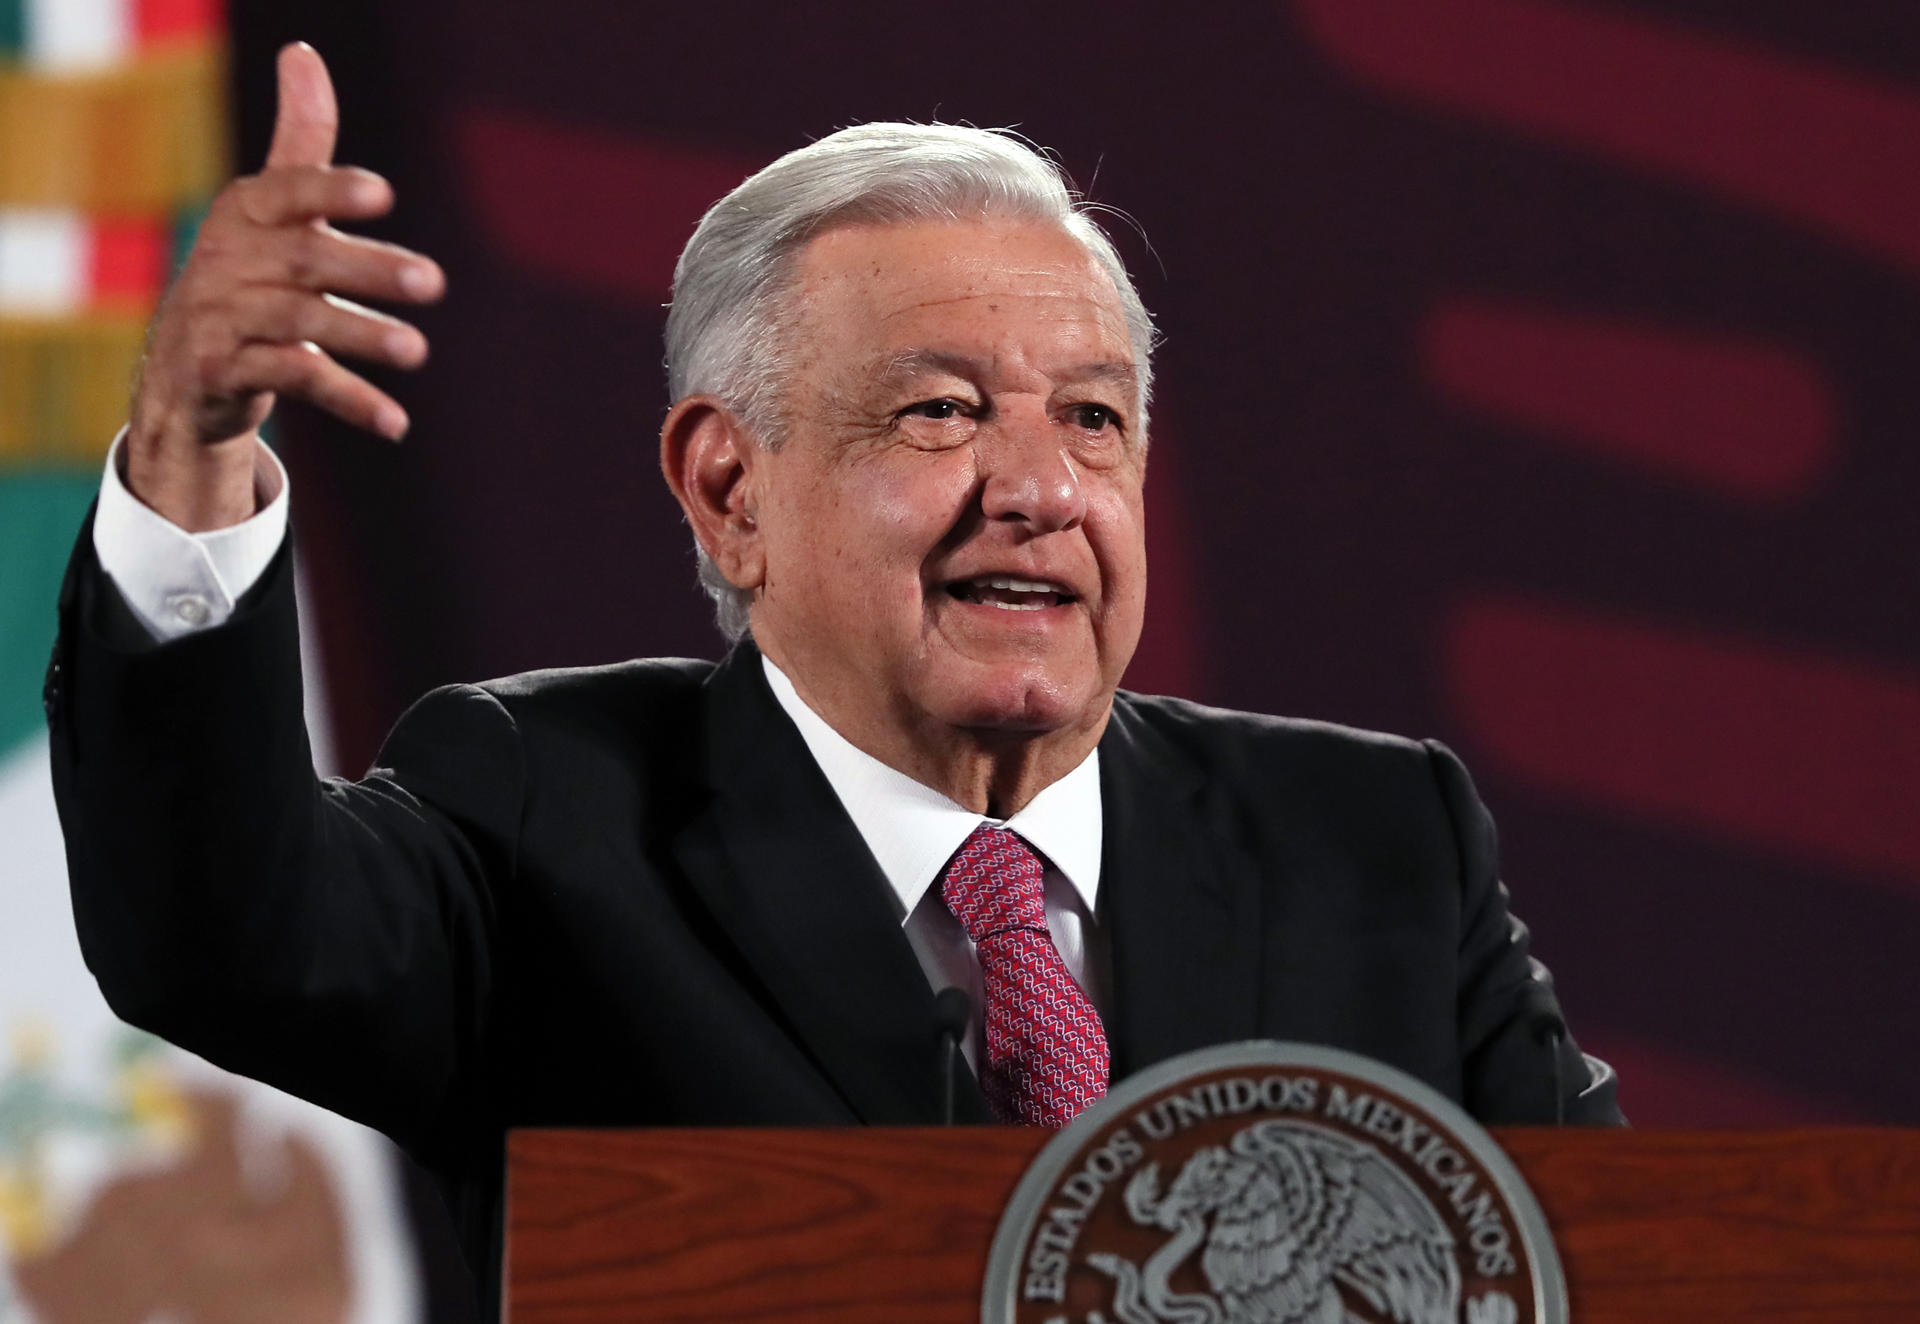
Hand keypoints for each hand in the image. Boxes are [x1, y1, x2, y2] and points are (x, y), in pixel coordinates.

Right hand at [126, 42, 444, 530]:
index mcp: (247, 213)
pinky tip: (397, 422)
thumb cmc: (247, 272)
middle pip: (306, 262)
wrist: (183, 367)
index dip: (332, 191)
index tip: (384, 194)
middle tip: (433, 282)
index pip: (289, 192)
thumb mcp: (270, 207)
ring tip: (417, 351)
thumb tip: (302, 51)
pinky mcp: (227, 373)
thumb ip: (300, 142)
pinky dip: (350, 400)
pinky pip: (295, 383)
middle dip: (368, 269)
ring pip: (300, 323)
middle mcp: (231, 262)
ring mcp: (225, 319)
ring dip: (361, 335)